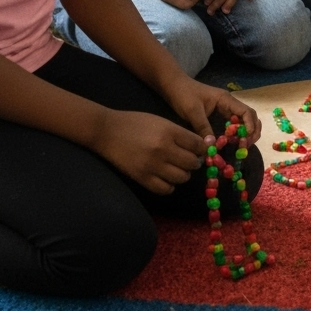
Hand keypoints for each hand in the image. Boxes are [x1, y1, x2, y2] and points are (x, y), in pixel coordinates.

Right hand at [90, 108, 205, 194]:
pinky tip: (167, 178)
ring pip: (182, 177)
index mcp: (170, 131)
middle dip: (195, 162)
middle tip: (191, 160)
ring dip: (184, 174)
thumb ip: (179, 133)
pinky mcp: (142, 178)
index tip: (201, 150)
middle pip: (192, 163)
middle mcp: (163, 149)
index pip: (197, 145)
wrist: (107, 131)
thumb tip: (198, 146)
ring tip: (179, 168)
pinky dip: (170, 185)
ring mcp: (152, 166)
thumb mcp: (161, 121)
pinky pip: (165, 189)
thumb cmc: (136, 123)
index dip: (203, 148)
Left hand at [162, 75, 261, 144]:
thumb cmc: (184, 95)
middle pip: (249, 116)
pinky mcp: (218, 115)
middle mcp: (229, 104)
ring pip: (242, 121)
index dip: (250, 126)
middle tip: (246, 147)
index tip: (246, 140)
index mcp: (226, 100)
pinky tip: (231, 143)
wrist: (174, 86)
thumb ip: (203, 128)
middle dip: (252, 131)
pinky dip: (236, 134)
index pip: (246, 112)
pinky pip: (232, 125)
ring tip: (242, 147)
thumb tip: (212, 147)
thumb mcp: (193, 112)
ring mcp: (225, 109)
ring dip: (246, 133)